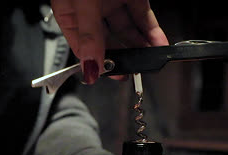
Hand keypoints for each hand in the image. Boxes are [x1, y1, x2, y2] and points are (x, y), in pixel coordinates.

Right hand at [51, 0, 168, 83]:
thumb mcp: (84, 3)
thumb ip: (90, 35)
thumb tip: (90, 67)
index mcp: (70, 13)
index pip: (83, 46)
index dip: (96, 62)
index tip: (111, 75)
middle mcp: (90, 10)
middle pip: (106, 41)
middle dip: (122, 56)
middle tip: (133, 71)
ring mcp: (110, 1)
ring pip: (126, 30)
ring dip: (139, 46)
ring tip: (150, 59)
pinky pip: (141, 16)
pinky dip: (151, 30)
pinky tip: (157, 43)